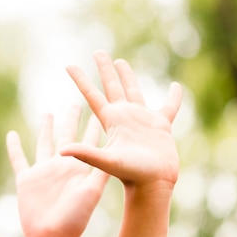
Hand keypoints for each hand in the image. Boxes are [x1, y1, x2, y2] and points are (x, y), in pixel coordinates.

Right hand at [7, 105, 108, 236]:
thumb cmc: (75, 218)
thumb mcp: (92, 190)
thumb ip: (98, 169)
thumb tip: (107, 147)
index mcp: (79, 167)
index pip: (89, 140)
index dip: (93, 126)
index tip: (100, 109)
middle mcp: (62, 166)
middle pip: (67, 136)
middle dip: (71, 120)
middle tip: (76, 104)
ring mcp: (43, 171)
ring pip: (44, 142)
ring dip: (46, 128)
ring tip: (48, 113)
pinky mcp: (26, 179)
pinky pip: (18, 158)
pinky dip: (14, 147)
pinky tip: (11, 135)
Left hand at [60, 50, 182, 191]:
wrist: (152, 184)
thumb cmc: (130, 175)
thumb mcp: (105, 161)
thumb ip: (86, 154)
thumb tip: (61, 151)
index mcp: (110, 120)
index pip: (91, 94)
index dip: (81, 79)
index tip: (69, 65)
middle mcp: (124, 116)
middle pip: (111, 86)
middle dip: (105, 69)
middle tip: (98, 52)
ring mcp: (142, 119)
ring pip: (134, 90)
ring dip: (127, 76)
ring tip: (120, 62)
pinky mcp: (161, 125)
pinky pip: (169, 107)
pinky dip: (174, 97)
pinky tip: (175, 87)